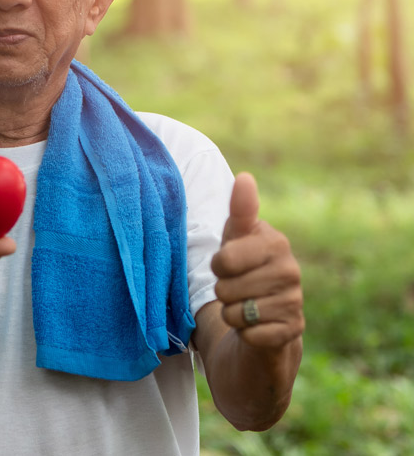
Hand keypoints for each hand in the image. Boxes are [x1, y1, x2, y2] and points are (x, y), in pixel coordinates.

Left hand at [211, 173, 303, 349]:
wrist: (262, 316)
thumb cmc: (244, 269)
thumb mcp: (237, 238)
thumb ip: (240, 210)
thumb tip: (245, 177)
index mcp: (276, 242)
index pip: (225, 260)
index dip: (218, 266)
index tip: (228, 264)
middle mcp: (291, 271)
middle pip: (226, 288)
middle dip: (223, 292)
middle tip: (238, 288)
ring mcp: (295, 302)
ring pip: (235, 312)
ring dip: (232, 313)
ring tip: (246, 305)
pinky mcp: (292, 332)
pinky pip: (249, 335)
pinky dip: (245, 333)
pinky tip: (257, 326)